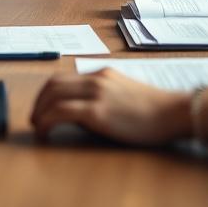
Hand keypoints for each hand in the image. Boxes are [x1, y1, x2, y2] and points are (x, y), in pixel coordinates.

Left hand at [30, 69, 191, 145]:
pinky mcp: (97, 111)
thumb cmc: (153, 110)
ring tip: (38, 127)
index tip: (42, 108)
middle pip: (52, 84)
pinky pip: (60, 112)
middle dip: (38, 102)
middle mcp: (94, 78)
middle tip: (35, 118)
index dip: (47, 94)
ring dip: (39, 111)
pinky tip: (44, 132)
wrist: (172, 112)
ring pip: (52, 95)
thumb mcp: (122, 94)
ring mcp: (95, 93)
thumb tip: (77, 111)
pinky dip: (46, 121)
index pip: (63, 78)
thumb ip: (100, 96)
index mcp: (100, 74)